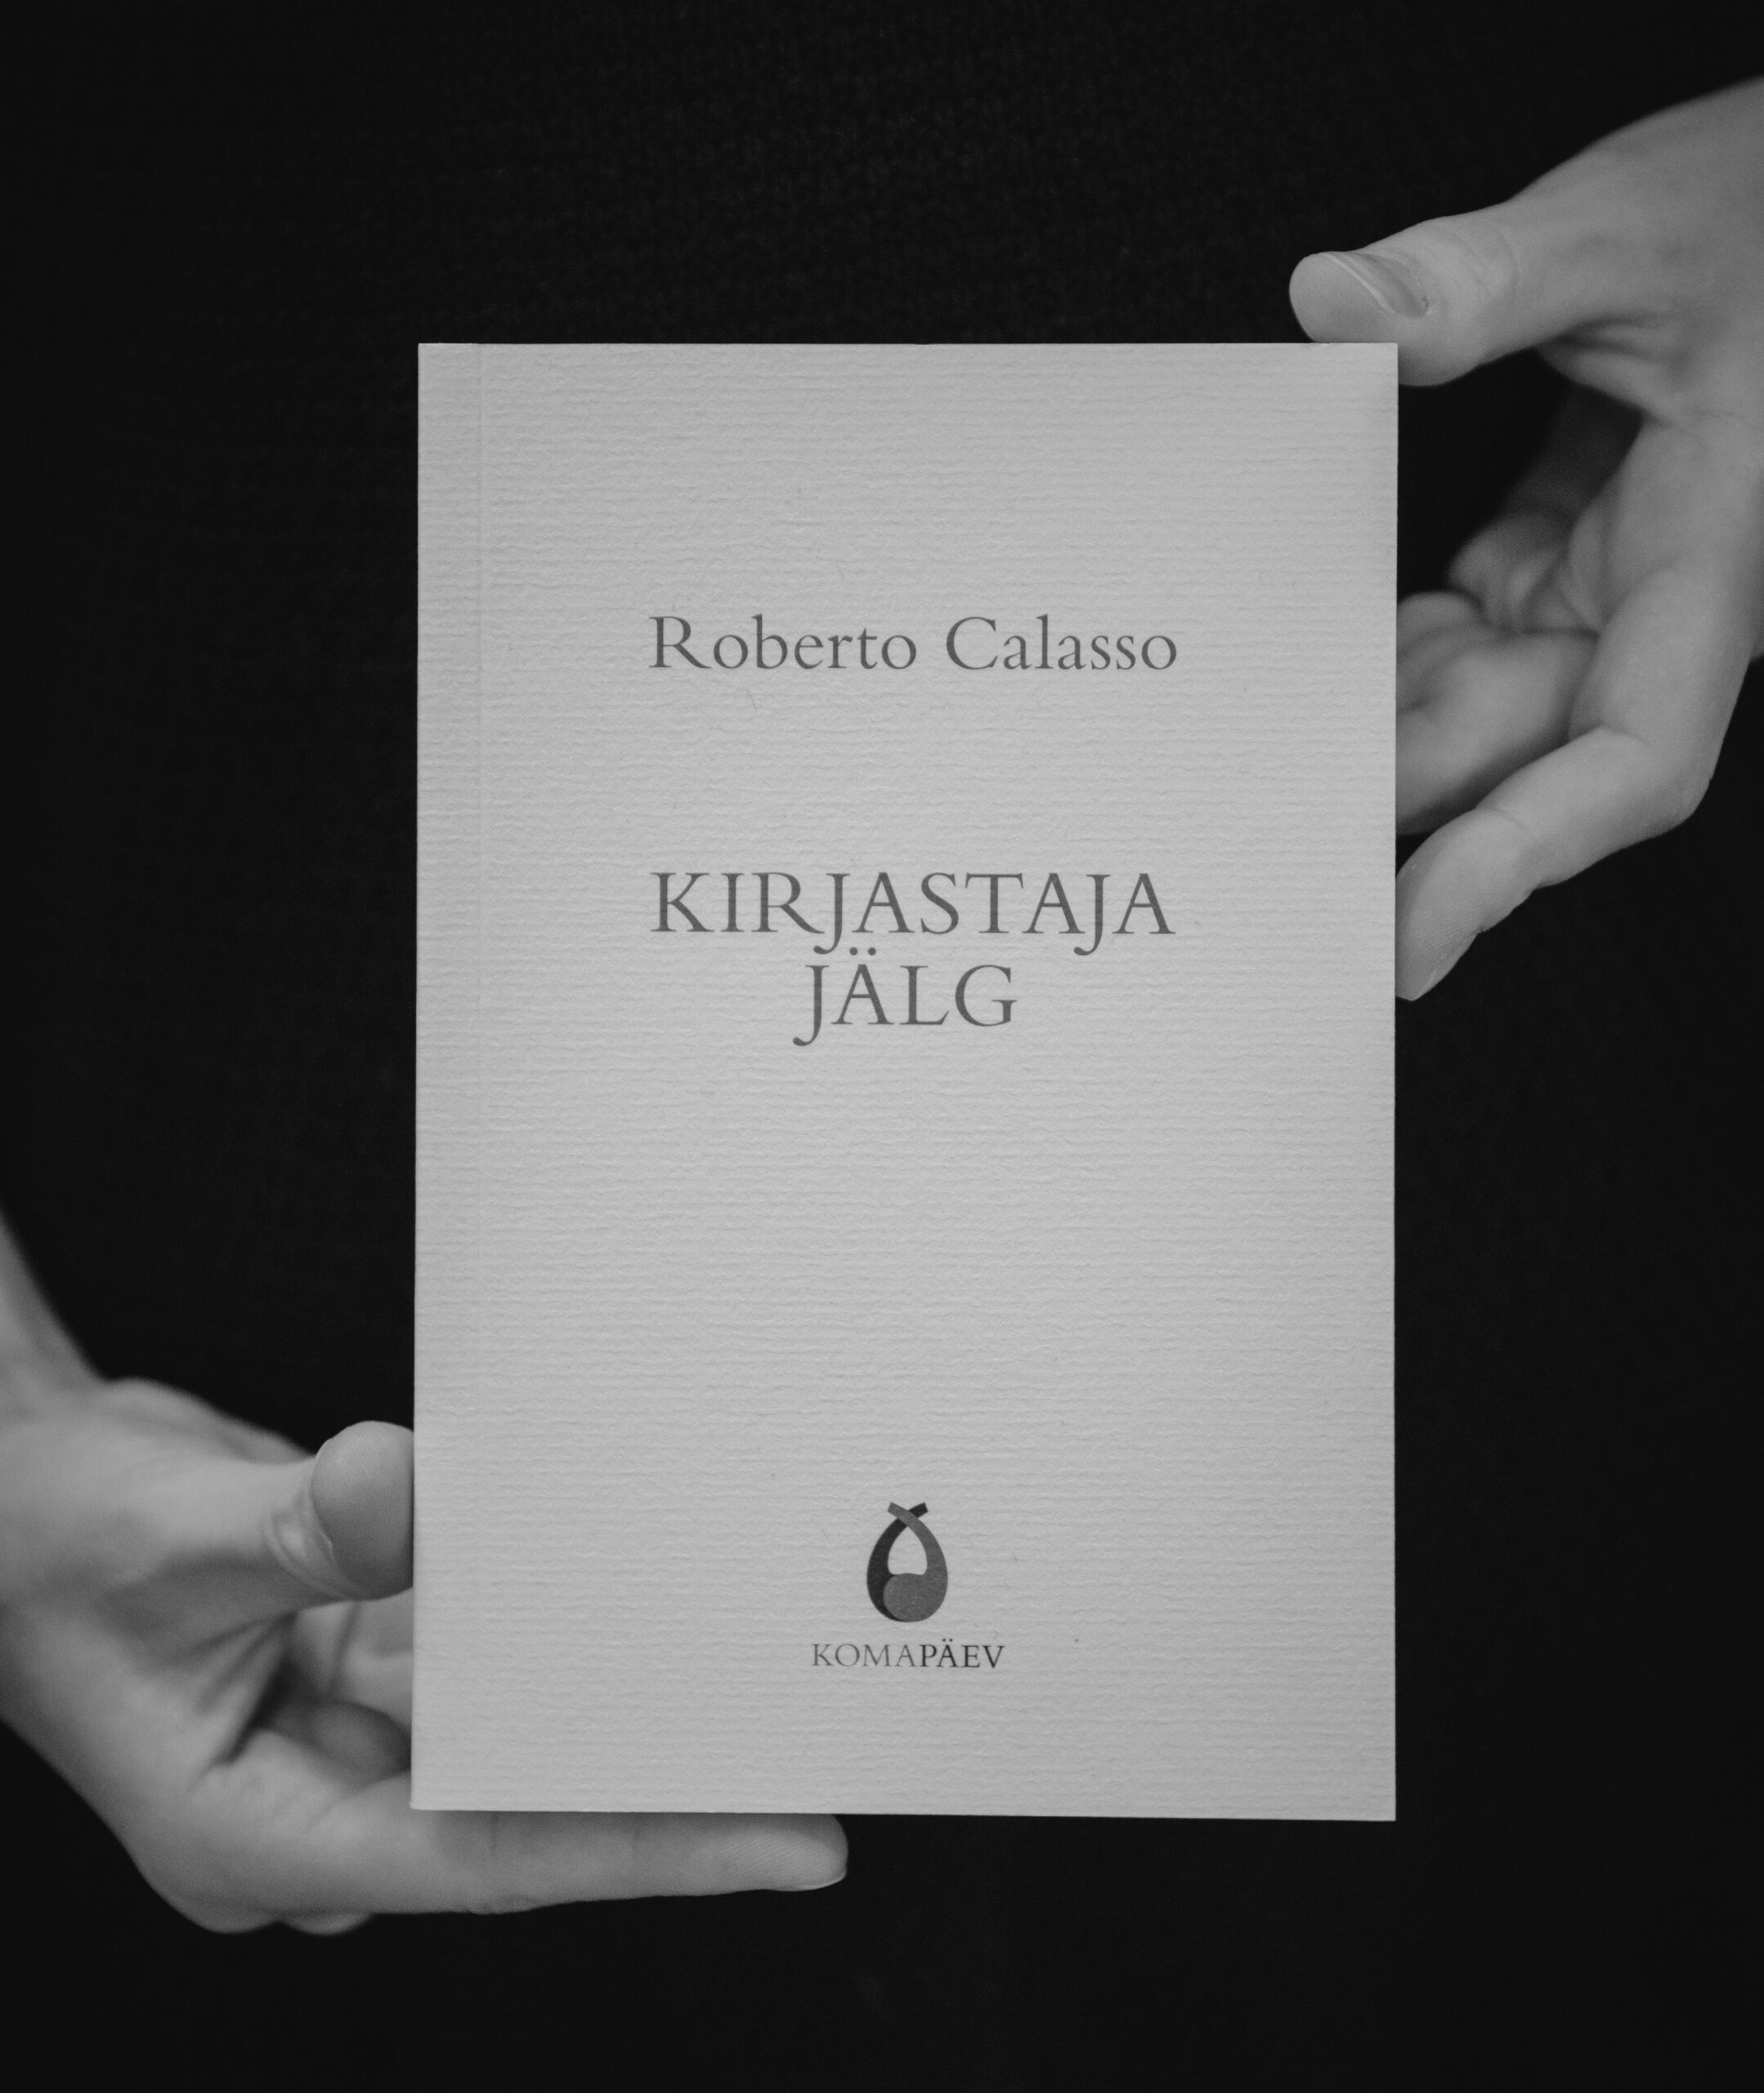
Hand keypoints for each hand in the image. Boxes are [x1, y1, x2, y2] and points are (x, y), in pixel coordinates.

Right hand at [0, 1269, 844, 1930]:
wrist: (21, 1497)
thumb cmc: (50, 1543)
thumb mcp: (163, 1536)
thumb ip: (294, 1528)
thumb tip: (410, 1494)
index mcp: (253, 1834)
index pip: (480, 1855)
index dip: (640, 1849)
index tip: (782, 1844)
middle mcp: (319, 1806)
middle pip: (522, 1810)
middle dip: (665, 1787)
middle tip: (819, 1761)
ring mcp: (350, 1743)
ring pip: (518, 1740)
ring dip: (624, 1704)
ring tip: (766, 1681)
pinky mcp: (374, 1676)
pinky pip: (489, 1667)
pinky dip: (562, 1631)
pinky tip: (646, 1592)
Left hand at [1291, 80, 1763, 997]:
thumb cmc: (1755, 210)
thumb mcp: (1630, 226)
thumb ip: (1488, 276)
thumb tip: (1333, 301)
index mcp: (1715, 560)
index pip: (1626, 763)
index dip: (1517, 862)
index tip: (1407, 942)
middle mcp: (1657, 604)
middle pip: (1517, 758)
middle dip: (1391, 817)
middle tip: (1251, 867)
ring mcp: (1604, 588)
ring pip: (1477, 710)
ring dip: (1368, 736)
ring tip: (1239, 771)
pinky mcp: (1561, 558)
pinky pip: (1461, 645)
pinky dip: (1382, 658)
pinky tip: (1297, 657)